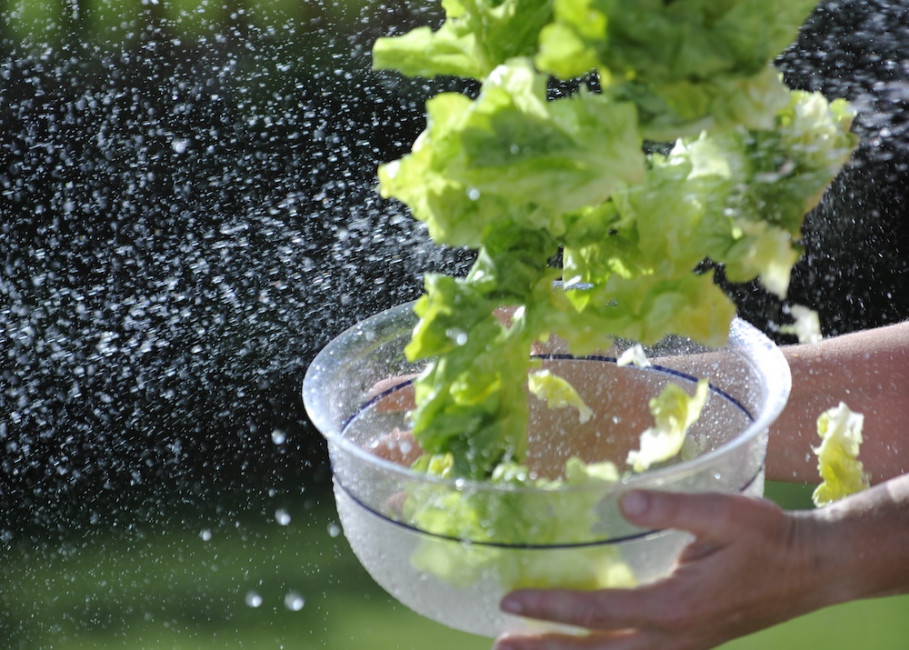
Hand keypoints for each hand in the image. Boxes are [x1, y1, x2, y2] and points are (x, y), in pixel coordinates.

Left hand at [493, 490, 828, 649]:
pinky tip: (583, 646)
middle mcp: (674, 638)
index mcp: (676, 606)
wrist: (812, 568)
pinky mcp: (689, 643)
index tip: (511, 601)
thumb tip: (622, 501)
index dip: (552, 608)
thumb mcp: (724, 513)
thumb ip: (672, 508)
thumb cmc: (768, 538)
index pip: (600, 613)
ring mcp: (682, 646)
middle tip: (501, 644)